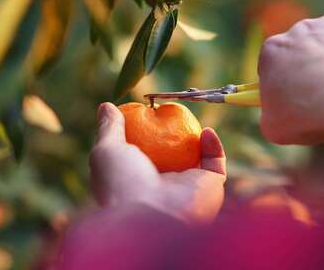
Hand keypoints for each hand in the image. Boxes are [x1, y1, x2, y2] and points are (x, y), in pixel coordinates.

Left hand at [89, 103, 226, 224]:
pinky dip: (214, 146)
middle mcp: (164, 189)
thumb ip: (109, 128)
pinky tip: (206, 131)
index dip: (145, 136)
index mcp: (138, 184)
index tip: (146, 115)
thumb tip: (106, 106)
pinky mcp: (210, 189)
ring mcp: (188, 190)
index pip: (144, 158)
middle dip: (175, 137)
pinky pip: (216, 164)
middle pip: (173, 158)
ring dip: (197, 141)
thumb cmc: (122, 184)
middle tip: (172, 114)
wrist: (150, 217)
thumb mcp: (106, 151)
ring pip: (198, 161)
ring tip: (190, 120)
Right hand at [258, 14, 323, 144]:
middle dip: (307, 70)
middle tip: (318, 96)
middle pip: (300, 51)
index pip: (271, 65)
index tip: (290, 99)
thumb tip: (277, 112)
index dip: (280, 85)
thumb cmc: (308, 113)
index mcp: (272, 49)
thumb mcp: (273, 125)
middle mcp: (298, 30)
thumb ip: (270, 113)